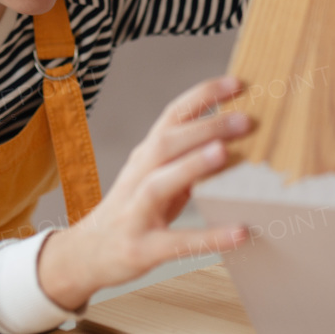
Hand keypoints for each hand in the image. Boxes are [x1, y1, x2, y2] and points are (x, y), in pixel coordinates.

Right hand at [37, 76, 253, 309]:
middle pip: (165, 143)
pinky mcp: (143, 248)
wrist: (89, 253)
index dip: (202, 96)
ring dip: (191, 166)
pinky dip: (208, 237)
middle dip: (204, 127)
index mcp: (146, 156)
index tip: (237, 82)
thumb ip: (188, 158)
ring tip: (224, 153)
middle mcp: (138, 177)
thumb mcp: (158, 176)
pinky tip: (239, 232)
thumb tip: (237, 140)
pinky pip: (176, 243)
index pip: (172, 116)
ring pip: (158, 184)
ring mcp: (136, 212)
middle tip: (245, 120)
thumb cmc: (135, 209)